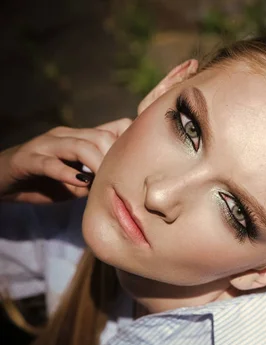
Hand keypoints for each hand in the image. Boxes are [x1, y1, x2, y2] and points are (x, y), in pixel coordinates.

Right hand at [0, 118, 131, 202]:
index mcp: (80, 137)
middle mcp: (65, 135)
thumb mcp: (79, 180)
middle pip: (100, 136)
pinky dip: (67, 173)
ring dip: (95, 164)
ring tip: (102, 181)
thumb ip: (99, 178)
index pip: (114, 128)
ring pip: (79, 145)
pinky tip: (80, 183)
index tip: (140, 164)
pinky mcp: (28, 159)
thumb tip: (122, 185)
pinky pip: (50, 163)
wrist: (2, 182)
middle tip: (120, 179)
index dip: (130, 143)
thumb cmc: (45, 182)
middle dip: (114, 157)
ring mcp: (45, 145)